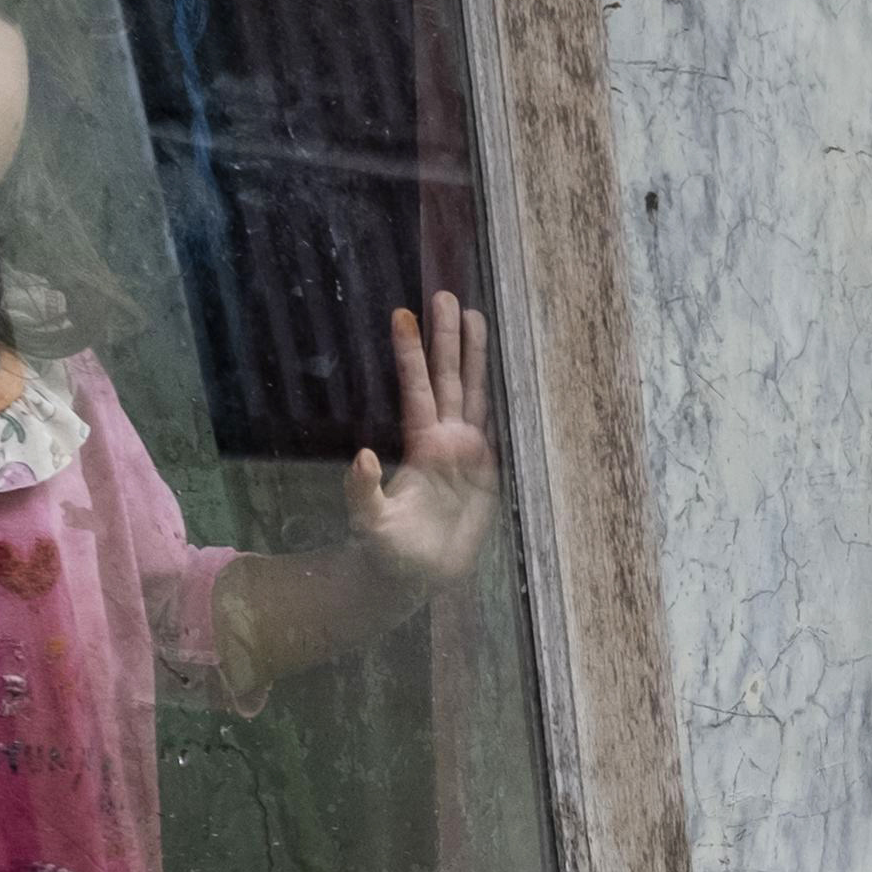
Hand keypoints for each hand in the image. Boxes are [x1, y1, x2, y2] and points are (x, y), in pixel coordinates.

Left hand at [345, 290, 501, 593]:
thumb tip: (363, 457)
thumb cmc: (387, 551)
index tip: (404, 314)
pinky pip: (499, 427)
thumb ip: (364, 492)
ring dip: (476, 357)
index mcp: (420, 445)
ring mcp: (468, 455)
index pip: (417, 389)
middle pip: (448, 379)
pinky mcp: (488, 474)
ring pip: (474, 394)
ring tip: (477, 315)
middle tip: (444, 294)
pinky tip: (508, 372)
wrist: (416, 577)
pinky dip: (503, 398)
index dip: (412, 354)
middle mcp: (445, 440)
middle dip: (447, 338)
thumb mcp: (370, 523)